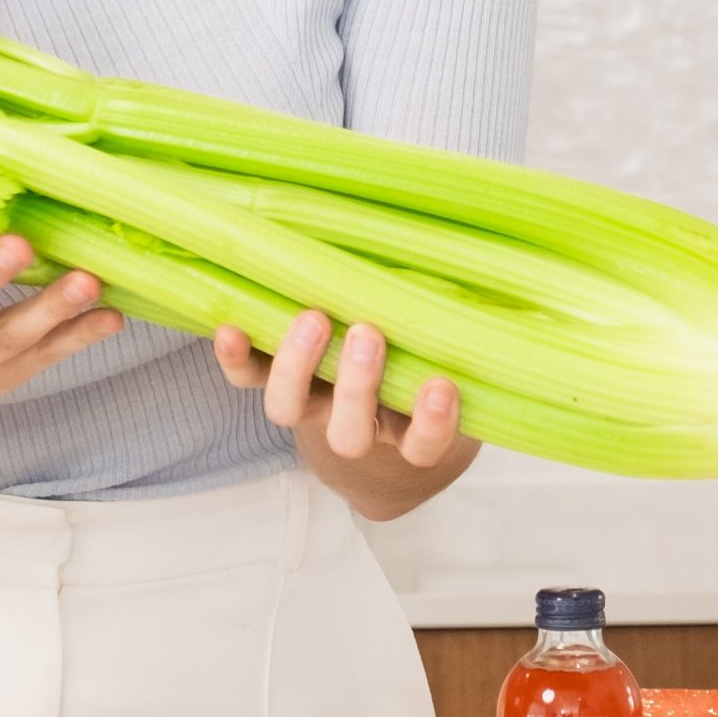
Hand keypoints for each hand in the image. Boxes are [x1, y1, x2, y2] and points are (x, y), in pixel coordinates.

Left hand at [212, 312, 464, 468]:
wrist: (374, 393)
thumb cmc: (428, 360)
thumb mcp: (455, 355)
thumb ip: (466, 329)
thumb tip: (487, 271)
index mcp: (407, 428)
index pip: (423, 445)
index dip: (431, 425)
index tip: (440, 386)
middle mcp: (356, 425)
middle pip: (348, 434)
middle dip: (356, 386)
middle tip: (368, 334)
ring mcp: (311, 405)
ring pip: (290, 409)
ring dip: (297, 367)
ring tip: (315, 318)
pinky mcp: (273, 381)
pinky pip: (248, 378)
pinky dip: (235, 357)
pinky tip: (231, 327)